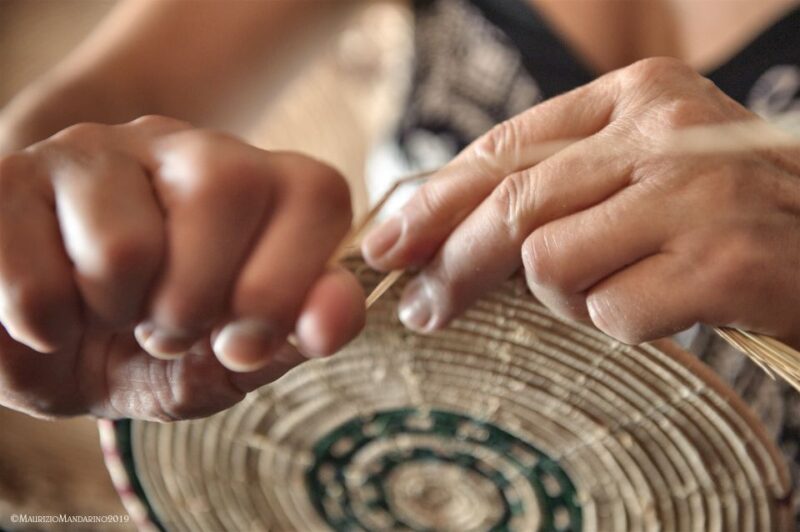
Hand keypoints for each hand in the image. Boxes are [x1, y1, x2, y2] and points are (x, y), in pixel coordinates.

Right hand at [0, 116, 364, 418]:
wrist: (41, 350)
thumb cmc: (146, 350)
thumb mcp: (225, 361)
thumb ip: (290, 336)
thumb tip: (336, 319)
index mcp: (256, 186)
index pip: (317, 191)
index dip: (293, 281)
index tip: (246, 343)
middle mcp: (182, 148)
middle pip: (229, 186)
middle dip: (196, 301)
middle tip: (165, 328)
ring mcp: (95, 151)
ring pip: (128, 242)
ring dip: (115, 313)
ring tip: (106, 312)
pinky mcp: (10, 178)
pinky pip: (35, 270)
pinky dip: (43, 324)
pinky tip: (50, 312)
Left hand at [362, 57, 799, 347]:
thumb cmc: (722, 214)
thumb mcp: (640, 171)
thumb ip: (557, 183)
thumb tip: (439, 231)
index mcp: (637, 93)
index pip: (503, 148)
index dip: (433, 201)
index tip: (388, 245)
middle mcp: (665, 130)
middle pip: (511, 206)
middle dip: (453, 266)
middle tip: (424, 310)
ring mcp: (696, 193)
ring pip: (550, 263)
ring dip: (567, 298)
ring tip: (621, 289)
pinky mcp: (724, 261)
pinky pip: (611, 312)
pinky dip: (623, 323)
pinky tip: (667, 308)